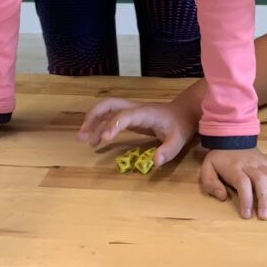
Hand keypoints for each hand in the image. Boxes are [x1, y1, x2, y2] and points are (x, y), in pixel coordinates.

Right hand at [77, 98, 196, 165]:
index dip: (114, 124)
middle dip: (94, 116)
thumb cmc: (181, 125)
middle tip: (82, 134)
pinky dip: (100, 126)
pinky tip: (95, 141)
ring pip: (107, 110)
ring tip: (82, 139)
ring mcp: (131, 111)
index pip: (125, 114)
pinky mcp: (130, 117)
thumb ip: (169, 150)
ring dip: (93, 121)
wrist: (185, 112)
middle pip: (109, 104)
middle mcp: (135, 108)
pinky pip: (111, 118)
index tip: (105, 138)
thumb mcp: (179, 139)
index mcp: (146, 112)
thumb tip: (156, 162)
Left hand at [200, 148, 266, 219]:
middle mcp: (250, 164)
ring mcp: (261, 163)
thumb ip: (211, 184)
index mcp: (234, 167)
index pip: (243, 183)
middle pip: (261, 180)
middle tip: (265, 216)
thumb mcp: (207, 168)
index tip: (246, 215)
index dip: (246, 199)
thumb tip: (223, 196)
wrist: (232, 136)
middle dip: (264, 199)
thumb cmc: (219, 158)